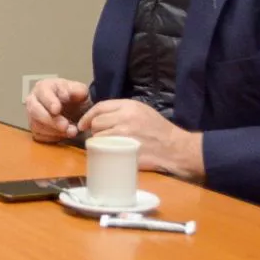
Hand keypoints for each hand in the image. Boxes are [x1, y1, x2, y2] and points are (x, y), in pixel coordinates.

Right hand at [25, 78, 91, 142]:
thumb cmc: (75, 98)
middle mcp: (33, 100)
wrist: (75, 110)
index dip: (49, 101)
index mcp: (43, 87)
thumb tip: (66, 95)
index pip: (42, 93)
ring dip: (55, 131)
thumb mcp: (80, 91)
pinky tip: (65, 134)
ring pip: (37, 125)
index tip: (57, 109)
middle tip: (65, 125)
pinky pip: (40, 135)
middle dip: (50, 120)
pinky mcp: (35, 129)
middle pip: (34, 110)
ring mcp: (32, 115)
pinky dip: (53, 137)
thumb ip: (76, 90)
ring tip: (72, 131)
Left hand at [77, 99, 204, 179]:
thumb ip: (122, 110)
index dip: (88, 116)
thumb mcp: (142, 111)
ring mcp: (125, 135)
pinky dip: (103, 151)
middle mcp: (125, 118)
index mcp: (129, 106)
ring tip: (107, 145)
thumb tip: (101, 116)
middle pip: (96, 122)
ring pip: (98, 136)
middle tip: (101, 136)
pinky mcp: (125, 150)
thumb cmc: (159, 130)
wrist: (176, 148)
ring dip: (99, 141)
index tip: (83, 124)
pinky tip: (108, 153)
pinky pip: (105, 150)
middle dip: (95, 130)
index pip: (99, 107)